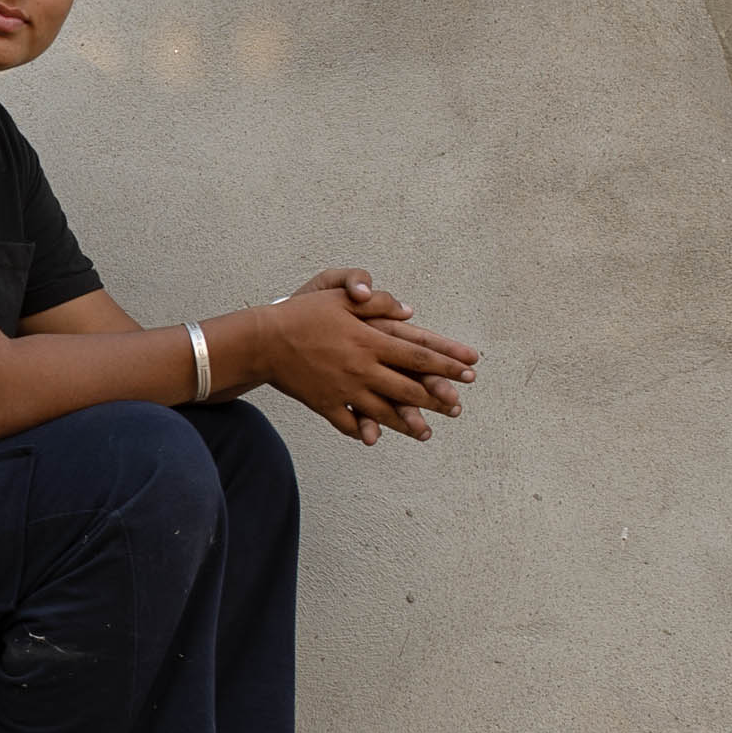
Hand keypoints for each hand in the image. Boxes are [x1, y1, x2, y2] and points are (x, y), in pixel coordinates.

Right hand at [253, 270, 479, 443]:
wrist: (261, 341)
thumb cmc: (301, 313)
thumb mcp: (338, 296)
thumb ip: (376, 302)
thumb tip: (408, 311)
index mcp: (369, 341)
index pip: (417, 354)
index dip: (447, 363)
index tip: (470, 369)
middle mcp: (362, 368)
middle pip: (408, 387)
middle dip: (437, 397)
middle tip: (457, 406)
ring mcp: (344, 390)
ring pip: (385, 411)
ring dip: (408, 423)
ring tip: (426, 432)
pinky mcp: (325, 404)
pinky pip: (349, 423)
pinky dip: (364, 431)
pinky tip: (375, 436)